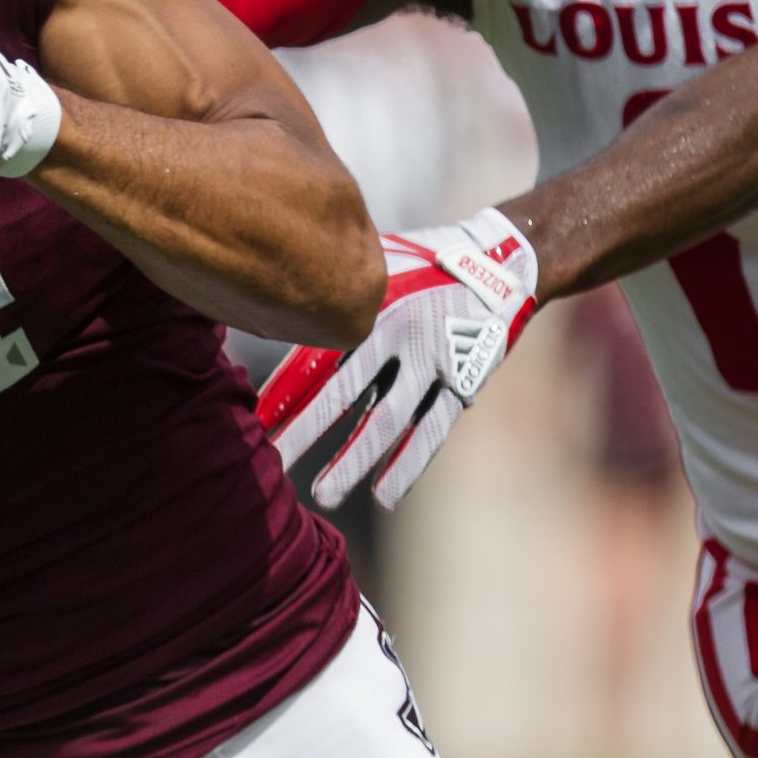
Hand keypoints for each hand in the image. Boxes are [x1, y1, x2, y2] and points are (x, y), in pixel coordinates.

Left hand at [257, 207, 537, 508]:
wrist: (501, 262)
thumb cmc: (424, 262)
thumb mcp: (380, 265)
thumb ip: (340, 292)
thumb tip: (277, 301)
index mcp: (372, 303)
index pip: (320, 350)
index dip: (285, 387)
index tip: (256, 418)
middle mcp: (400, 333)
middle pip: (343, 390)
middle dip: (306, 429)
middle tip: (274, 460)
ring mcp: (433, 362)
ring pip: (388, 420)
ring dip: (354, 459)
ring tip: (323, 495)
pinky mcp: (461, 383)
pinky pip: (431, 429)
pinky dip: (408, 464)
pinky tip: (384, 495)